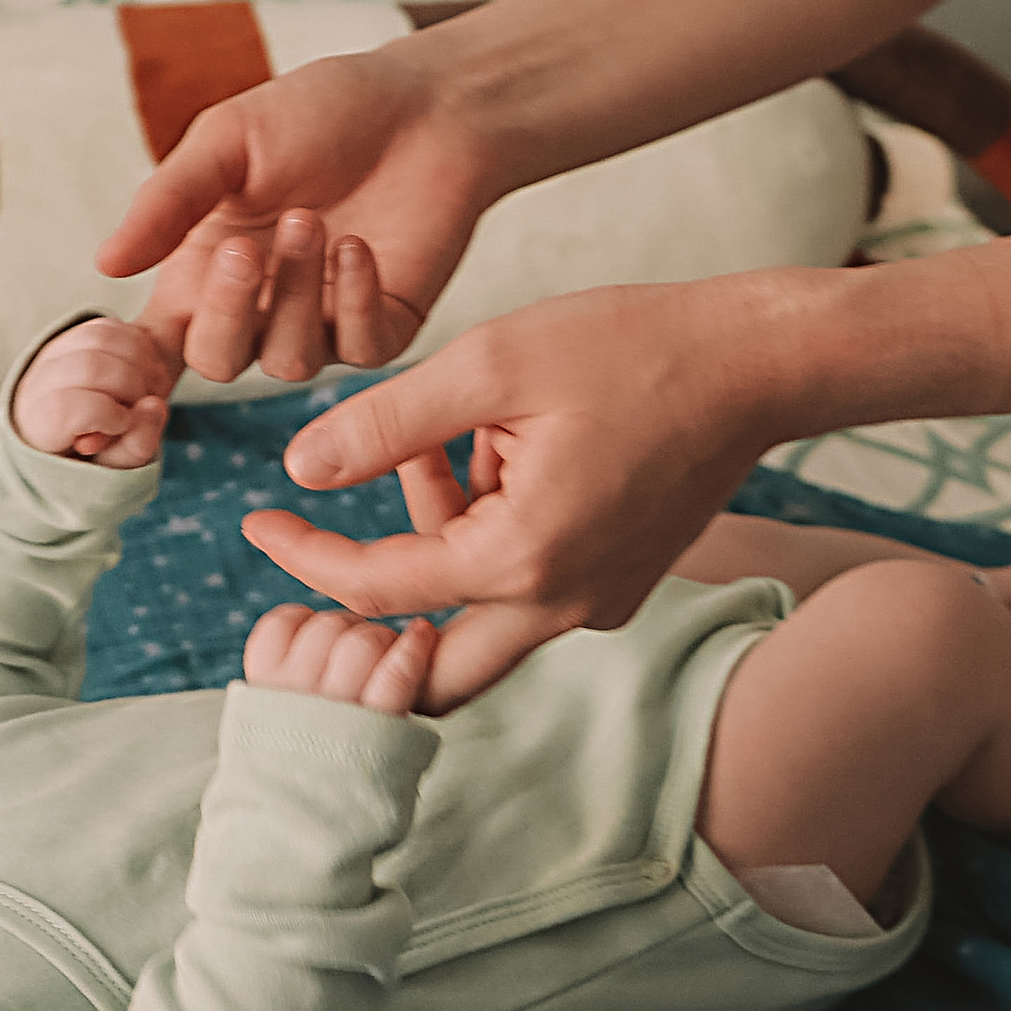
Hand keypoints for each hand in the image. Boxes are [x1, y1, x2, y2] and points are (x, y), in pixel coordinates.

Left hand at [9, 317, 174, 467]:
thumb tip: (154, 405)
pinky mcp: (74, 335)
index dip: (106, 415)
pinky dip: (139, 347)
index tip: (123, 424)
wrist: (88, 428)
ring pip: (101, 339)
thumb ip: (138, 444)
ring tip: (148, 388)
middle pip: (89, 368)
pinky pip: (111, 327)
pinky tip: (144, 371)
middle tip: (142, 406)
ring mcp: (53, 354)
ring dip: (139, 363)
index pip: (65, 409)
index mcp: (38, 428)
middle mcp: (37, 385)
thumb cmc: (101, 453)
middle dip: (131, 387)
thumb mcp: (120, 464)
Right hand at [93, 40, 497, 383]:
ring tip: (312, 219)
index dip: (135, 366)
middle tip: (245, 246)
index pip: (155, 344)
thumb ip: (168, 201)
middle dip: (227, 310)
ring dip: (293, 292)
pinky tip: (358, 246)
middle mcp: (258, 306)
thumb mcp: (229, 140)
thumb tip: (106, 265)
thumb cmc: (321, 111)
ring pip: (286, 362)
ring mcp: (321, 322)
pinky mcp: (383, 327)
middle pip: (216, 362)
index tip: (129, 353)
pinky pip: (356, 349)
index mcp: (204, 268)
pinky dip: (352, 300)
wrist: (424, 102)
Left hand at [239, 276, 792, 708]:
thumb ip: (385, 422)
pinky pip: (526, 582)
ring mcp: (599, 601)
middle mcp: (564, 605)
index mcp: (523, 560)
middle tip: (316, 555)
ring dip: (436, 541)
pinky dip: (486, 528)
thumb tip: (299, 470)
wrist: (755, 361)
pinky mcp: (619, 580)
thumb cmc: (630, 346)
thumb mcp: (488, 363)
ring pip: (479, 614)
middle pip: (432, 664)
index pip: (379, 590)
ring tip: (444, 435)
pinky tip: (492, 447)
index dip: (303, 555)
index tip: (254, 520)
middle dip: (366, 622)